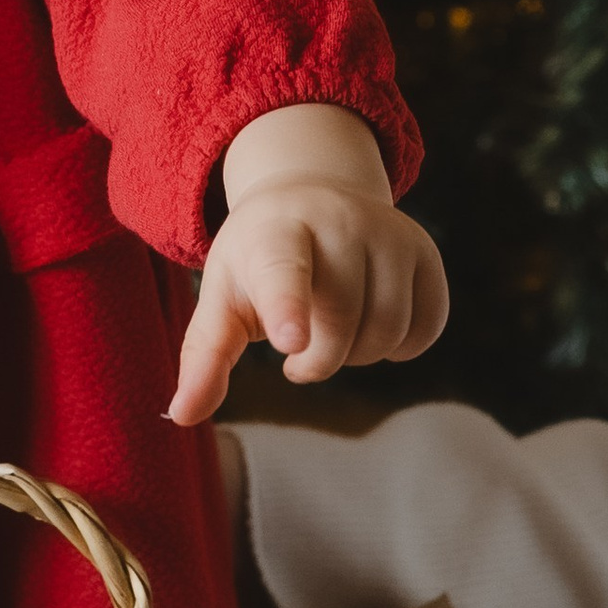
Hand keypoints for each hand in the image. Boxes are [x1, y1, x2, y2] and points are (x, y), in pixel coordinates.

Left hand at [168, 104, 448, 427]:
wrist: (314, 191)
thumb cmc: (258, 258)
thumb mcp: (223, 295)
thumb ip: (205, 356)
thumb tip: (181, 415)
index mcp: (275, 231)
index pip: (281, 271)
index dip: (287, 307)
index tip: (289, 342)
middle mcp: (338, 221)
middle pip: (340, 322)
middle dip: (318, 359)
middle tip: (297, 348)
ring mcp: (389, 232)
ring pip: (387, 330)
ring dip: (358, 356)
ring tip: (333, 333)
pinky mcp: (425, 251)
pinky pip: (426, 327)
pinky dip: (401, 347)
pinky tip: (373, 327)